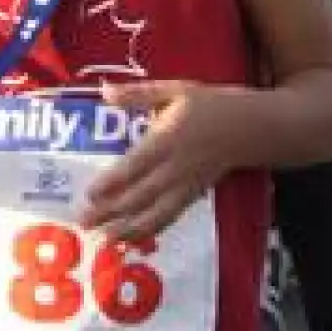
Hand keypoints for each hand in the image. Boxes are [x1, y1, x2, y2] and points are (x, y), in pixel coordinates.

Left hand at [82, 79, 251, 239]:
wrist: (248, 128)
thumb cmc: (208, 105)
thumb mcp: (173, 90)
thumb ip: (138, 94)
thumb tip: (105, 91)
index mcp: (167, 140)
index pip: (135, 165)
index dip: (112, 182)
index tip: (89, 194)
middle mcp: (175, 168)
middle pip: (140, 196)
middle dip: (111, 212)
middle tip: (84, 223)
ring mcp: (185, 186)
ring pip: (155, 214)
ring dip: (129, 229)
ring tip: (105, 240)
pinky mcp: (193, 196)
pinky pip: (170, 217)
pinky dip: (151, 229)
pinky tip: (134, 237)